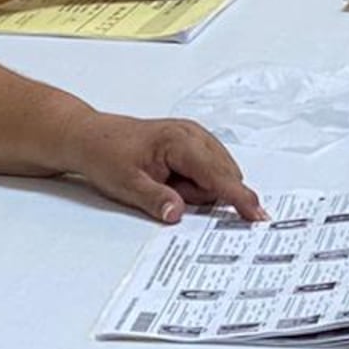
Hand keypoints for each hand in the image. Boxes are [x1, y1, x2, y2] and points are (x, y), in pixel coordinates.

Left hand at [66, 114, 265, 224]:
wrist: (91, 137)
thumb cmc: (107, 156)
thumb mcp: (127, 185)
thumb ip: (156, 200)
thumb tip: (177, 214)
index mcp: (179, 142)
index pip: (218, 175)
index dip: (239, 197)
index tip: (257, 215)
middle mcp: (192, 134)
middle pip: (221, 177)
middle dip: (201, 195)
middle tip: (168, 193)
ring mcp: (193, 135)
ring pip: (216, 173)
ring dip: (196, 188)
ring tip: (164, 183)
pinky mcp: (191, 140)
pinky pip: (208, 168)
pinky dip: (194, 180)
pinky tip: (170, 178)